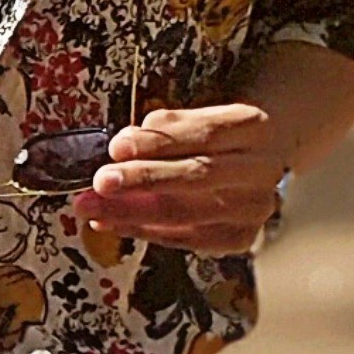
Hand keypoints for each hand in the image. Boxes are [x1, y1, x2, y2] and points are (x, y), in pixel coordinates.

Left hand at [73, 102, 289, 256]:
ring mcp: (253, 209)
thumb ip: (164, 128)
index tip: (117, 147)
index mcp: (254, 127)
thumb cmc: (212, 133)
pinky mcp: (239, 238)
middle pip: (199, 176)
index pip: (205, 134)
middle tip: (101, 182)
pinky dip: (142, 230)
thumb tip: (123, 149)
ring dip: (132, 213)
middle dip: (144, 180)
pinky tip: (111, 221)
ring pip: (188, 214)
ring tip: (91, 207)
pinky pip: (184, 238)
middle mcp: (262, 170)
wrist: (252, 159)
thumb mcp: (195, 115)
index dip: (158, 142)